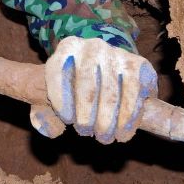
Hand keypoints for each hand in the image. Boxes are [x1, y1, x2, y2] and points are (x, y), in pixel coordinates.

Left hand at [29, 36, 156, 143]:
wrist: (108, 69)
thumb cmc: (76, 86)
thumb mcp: (57, 89)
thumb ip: (44, 112)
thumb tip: (50, 129)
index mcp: (68, 47)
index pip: (59, 73)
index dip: (61, 99)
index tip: (66, 119)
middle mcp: (93, 46)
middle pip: (88, 86)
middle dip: (86, 116)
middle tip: (86, 133)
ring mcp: (117, 54)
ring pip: (112, 94)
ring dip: (109, 121)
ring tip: (105, 137)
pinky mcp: (139, 65)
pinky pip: (134, 94)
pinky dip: (129, 117)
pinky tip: (124, 133)